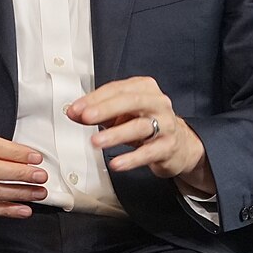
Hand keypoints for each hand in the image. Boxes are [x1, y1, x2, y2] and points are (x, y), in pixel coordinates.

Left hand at [68, 76, 215, 195]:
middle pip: (131, 101)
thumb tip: (73, 113)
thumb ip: (97, 112)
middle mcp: (157, 103)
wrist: (178, 145)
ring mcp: (166, 124)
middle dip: (105, 109)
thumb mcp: (121, 115)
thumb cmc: (147, 124)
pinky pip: (149, 152)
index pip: (117, 89)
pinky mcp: (168, 146)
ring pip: (139, 126)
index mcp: (144, 88)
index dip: (94, 98)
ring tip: (96, 142)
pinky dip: (131, 158)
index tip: (76, 109)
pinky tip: (117, 163)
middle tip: (86, 117)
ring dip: (115, 134)